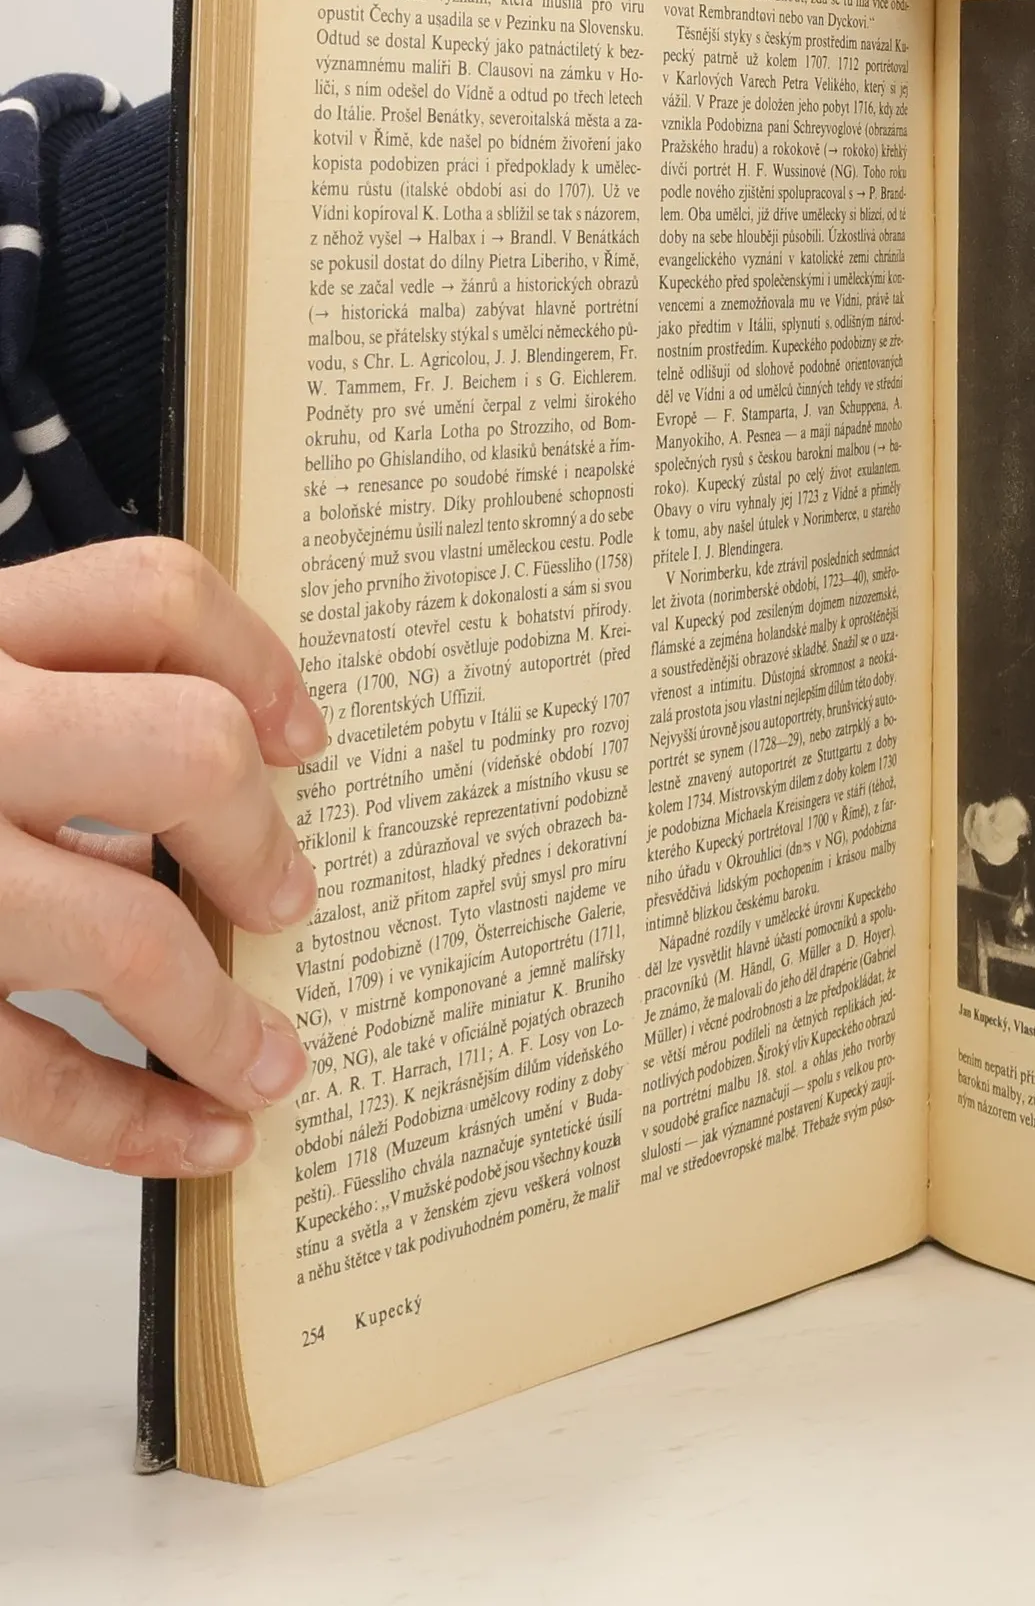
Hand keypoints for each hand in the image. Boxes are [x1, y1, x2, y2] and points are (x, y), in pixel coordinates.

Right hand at [0, 539, 324, 1176]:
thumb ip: (31, 685)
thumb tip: (226, 759)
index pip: (152, 596)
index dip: (259, 663)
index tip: (302, 739)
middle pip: (187, 751)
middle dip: (258, 839)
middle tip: (284, 897)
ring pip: (127, 931)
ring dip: (222, 1014)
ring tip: (269, 1059)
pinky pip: (30, 1075)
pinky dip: (135, 1120)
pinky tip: (199, 1139)